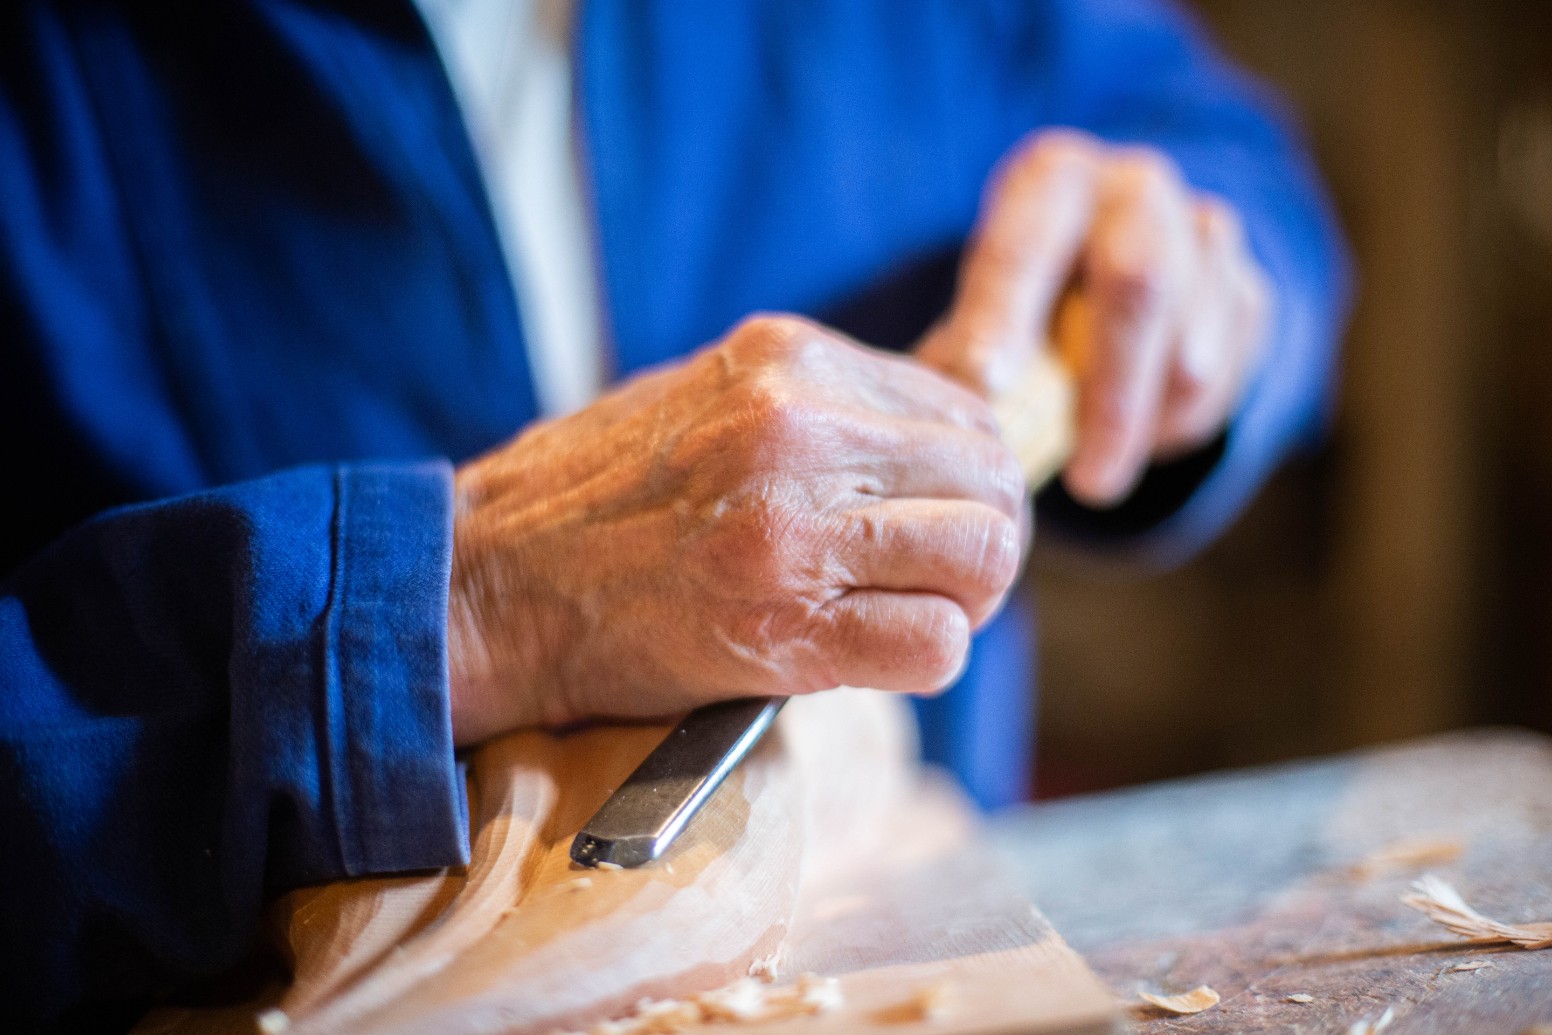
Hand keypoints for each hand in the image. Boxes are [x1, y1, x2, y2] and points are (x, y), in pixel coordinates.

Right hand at [447, 315, 1025, 743]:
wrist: (483, 584)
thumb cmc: (592, 499)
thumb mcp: (709, 398)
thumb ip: (821, 407)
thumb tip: (938, 432)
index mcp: (787, 359)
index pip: (968, 407)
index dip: (968, 477)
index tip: (929, 519)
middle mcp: (799, 425)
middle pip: (992, 478)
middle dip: (983, 541)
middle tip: (935, 581)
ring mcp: (791, 525)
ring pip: (984, 555)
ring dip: (963, 601)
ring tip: (900, 616)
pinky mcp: (781, 629)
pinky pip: (935, 645)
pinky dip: (925, 660)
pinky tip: (865, 657)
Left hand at [917, 129, 1271, 505]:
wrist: (1111, 273)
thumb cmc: (1022, 298)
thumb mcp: (980, 307)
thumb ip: (964, 355)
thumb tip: (952, 423)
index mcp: (1052, 180)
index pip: (1027, 245)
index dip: (1004, 317)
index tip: (986, 386)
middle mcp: (1135, 189)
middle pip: (1141, 283)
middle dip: (1109, 395)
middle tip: (1084, 482)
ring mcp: (1204, 234)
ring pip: (1194, 345)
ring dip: (1145, 424)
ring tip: (1097, 472)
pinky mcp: (1246, 289)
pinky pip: (1226, 375)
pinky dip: (1179, 424)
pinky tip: (1138, 436)